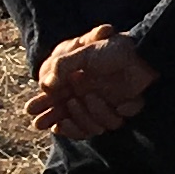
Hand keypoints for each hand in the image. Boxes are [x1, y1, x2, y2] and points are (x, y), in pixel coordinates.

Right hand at [28, 25, 156, 139]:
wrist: (142, 55)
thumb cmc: (112, 49)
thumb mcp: (83, 52)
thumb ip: (61, 66)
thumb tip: (46, 85)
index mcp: (73, 81)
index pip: (52, 99)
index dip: (42, 106)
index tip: (31, 110)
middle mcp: (84, 95)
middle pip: (63, 115)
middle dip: (51, 118)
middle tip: (39, 123)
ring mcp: (99, 104)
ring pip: (85, 123)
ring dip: (84, 114)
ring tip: (86, 97)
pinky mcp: (116, 111)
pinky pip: (106, 124)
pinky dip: (105, 116)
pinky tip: (111, 106)